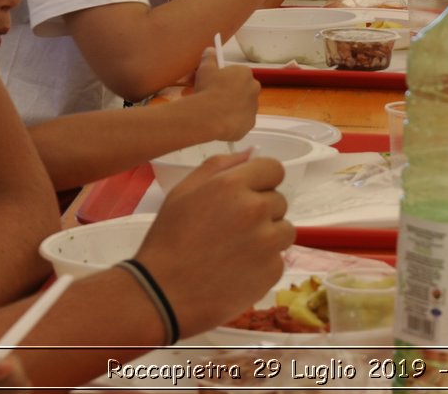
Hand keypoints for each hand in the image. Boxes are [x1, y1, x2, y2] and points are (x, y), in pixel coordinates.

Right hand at [135, 151, 294, 335]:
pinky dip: (264, 264)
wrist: (162, 294)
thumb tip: (251, 153)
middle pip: (279, 200)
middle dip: (262, 211)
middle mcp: (256, 209)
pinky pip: (279, 259)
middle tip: (232, 229)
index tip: (249, 195)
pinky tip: (238, 271)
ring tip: (236, 251)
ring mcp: (267, 241)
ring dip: (268, 237)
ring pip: (284, 230)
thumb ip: (219, 166)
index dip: (262, 181)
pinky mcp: (273, 270)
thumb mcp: (183, 192)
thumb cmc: (168, 241)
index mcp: (233, 185)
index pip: (274, 169)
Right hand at [189, 49, 259, 141]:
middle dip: (229, 92)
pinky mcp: (250, 123)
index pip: (237, 74)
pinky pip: (241, 120)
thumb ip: (209, 58)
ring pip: (242, 105)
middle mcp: (254, 88)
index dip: (224, 79)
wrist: (210, 115)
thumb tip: (210, 50)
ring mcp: (254, 107)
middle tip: (212, 97)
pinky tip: (220, 122)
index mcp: (245, 73)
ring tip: (214, 112)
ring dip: (231, 107)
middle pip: (242, 89)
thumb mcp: (205, 69)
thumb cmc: (209, 89)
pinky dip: (233, 121)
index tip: (213, 84)